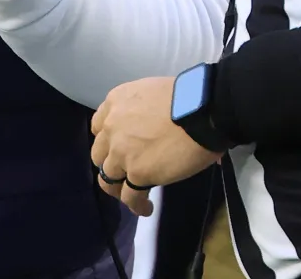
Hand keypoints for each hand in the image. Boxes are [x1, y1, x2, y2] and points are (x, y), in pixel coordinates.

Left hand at [90, 77, 221, 216]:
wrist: (202, 111)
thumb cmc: (188, 96)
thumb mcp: (153, 92)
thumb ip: (144, 111)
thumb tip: (159, 127)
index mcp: (116, 101)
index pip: (99, 126)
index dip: (108, 140)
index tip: (118, 147)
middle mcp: (112, 127)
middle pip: (99, 154)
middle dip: (110, 164)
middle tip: (125, 172)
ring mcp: (121, 152)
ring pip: (108, 178)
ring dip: (119, 188)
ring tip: (133, 196)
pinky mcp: (137, 173)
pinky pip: (129, 197)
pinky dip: (137, 205)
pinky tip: (146, 208)